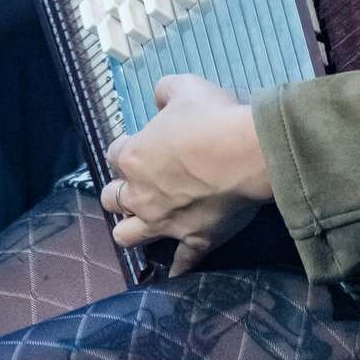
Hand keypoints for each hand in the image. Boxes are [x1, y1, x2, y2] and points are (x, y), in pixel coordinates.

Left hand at [101, 76, 271, 276]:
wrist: (247, 153)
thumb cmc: (212, 117)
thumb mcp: (184, 87)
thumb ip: (165, 92)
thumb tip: (160, 99)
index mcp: (133, 156)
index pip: (113, 154)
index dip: (126, 148)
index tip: (142, 143)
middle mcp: (140, 194)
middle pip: (112, 199)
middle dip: (120, 191)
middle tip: (139, 182)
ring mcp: (165, 222)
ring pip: (127, 236)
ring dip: (131, 228)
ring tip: (144, 221)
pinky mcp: (194, 241)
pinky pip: (179, 265)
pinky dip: (176, 268)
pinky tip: (175, 272)